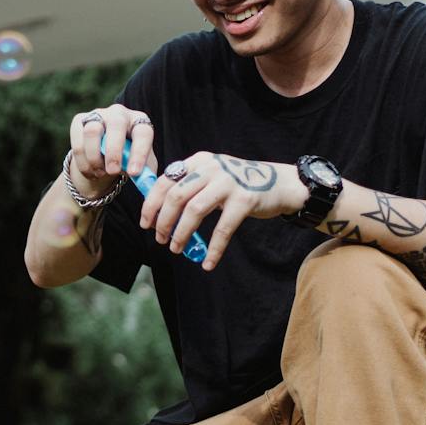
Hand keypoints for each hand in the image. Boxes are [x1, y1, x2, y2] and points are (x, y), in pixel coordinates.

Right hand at [69, 103, 155, 192]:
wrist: (105, 157)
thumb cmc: (127, 159)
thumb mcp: (139, 167)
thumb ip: (144, 175)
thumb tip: (146, 184)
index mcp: (139, 122)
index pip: (143, 133)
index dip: (139, 152)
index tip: (134, 173)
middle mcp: (119, 113)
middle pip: (116, 124)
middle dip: (113, 151)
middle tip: (112, 171)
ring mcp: (98, 115)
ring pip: (92, 131)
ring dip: (94, 157)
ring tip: (100, 173)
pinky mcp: (79, 120)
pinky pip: (77, 140)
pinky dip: (82, 161)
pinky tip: (89, 171)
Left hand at [138, 151, 301, 269]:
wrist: (279, 183)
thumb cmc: (238, 184)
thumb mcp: (211, 176)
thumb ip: (189, 187)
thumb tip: (159, 214)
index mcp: (198, 161)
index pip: (165, 181)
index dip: (151, 204)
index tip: (146, 223)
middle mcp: (211, 168)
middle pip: (175, 196)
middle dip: (163, 221)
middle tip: (161, 239)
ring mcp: (228, 182)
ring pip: (194, 211)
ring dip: (181, 234)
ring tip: (176, 248)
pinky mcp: (245, 199)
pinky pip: (223, 229)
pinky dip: (213, 249)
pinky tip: (208, 263)